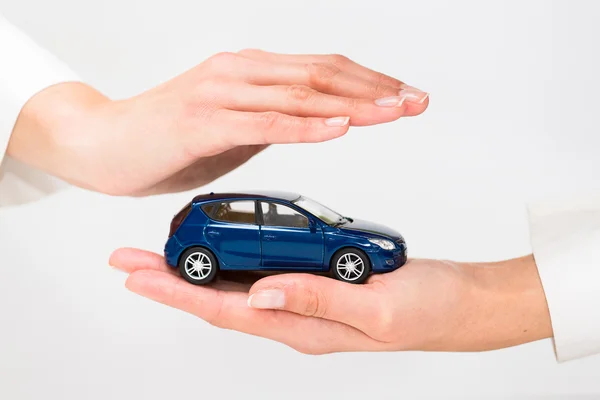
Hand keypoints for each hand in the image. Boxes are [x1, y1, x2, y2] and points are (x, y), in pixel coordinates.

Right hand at [8, 50, 428, 195]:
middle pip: (321, 75)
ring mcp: (221, 94)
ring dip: (352, 104)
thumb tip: (312, 121)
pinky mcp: (202, 123)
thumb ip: (271, 118)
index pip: (323, 69)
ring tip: (393, 112)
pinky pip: (262, 123)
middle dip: (375, 90)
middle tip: (416, 101)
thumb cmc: (169, 136)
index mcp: (251, 70)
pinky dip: (304, 125)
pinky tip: (337, 127)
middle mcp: (240, 72)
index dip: (369, 81)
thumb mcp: (234, 124)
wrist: (104, 143)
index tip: (407, 96)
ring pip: (299, 94)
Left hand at [109, 249, 551, 353]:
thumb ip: (319, 299)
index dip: (177, 293)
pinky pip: (268, 270)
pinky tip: (228, 246)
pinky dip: (239, 257)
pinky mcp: (321, 280)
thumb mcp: (377, 307)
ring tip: (164, 254)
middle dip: (172, 282)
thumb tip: (260, 292)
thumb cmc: (428, 310)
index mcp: (305, 327)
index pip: (226, 311)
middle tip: (131, 261)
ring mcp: (308, 299)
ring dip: (200, 270)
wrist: (460, 305)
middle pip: (220, 299)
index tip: (136, 275)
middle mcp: (297, 315)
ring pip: (240, 284)